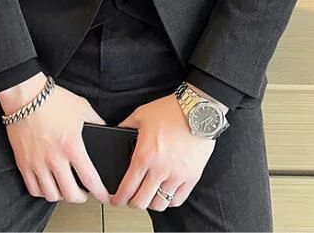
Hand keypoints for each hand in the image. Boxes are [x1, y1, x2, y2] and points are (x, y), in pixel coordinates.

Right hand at [0, 73, 110, 204]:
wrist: (27, 96)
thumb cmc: (53, 100)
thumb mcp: (83, 108)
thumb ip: (96, 122)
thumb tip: (106, 131)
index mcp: (72, 146)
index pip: (90, 179)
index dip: (100, 192)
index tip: (103, 196)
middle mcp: (54, 158)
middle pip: (70, 194)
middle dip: (81, 198)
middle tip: (84, 193)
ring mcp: (37, 163)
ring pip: (51, 195)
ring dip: (61, 195)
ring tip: (66, 188)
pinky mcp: (23, 163)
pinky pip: (33, 189)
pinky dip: (42, 192)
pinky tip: (48, 185)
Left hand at [110, 93, 215, 210]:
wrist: (198, 110)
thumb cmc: (171, 110)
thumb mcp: (141, 114)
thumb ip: (125, 125)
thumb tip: (116, 131)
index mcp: (144, 155)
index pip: (127, 188)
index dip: (118, 199)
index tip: (116, 200)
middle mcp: (159, 169)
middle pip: (141, 202)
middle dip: (131, 203)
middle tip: (130, 198)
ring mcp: (177, 175)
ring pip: (159, 204)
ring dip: (151, 203)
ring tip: (148, 195)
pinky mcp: (192, 177)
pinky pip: (178, 199)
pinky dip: (169, 200)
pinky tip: (165, 192)